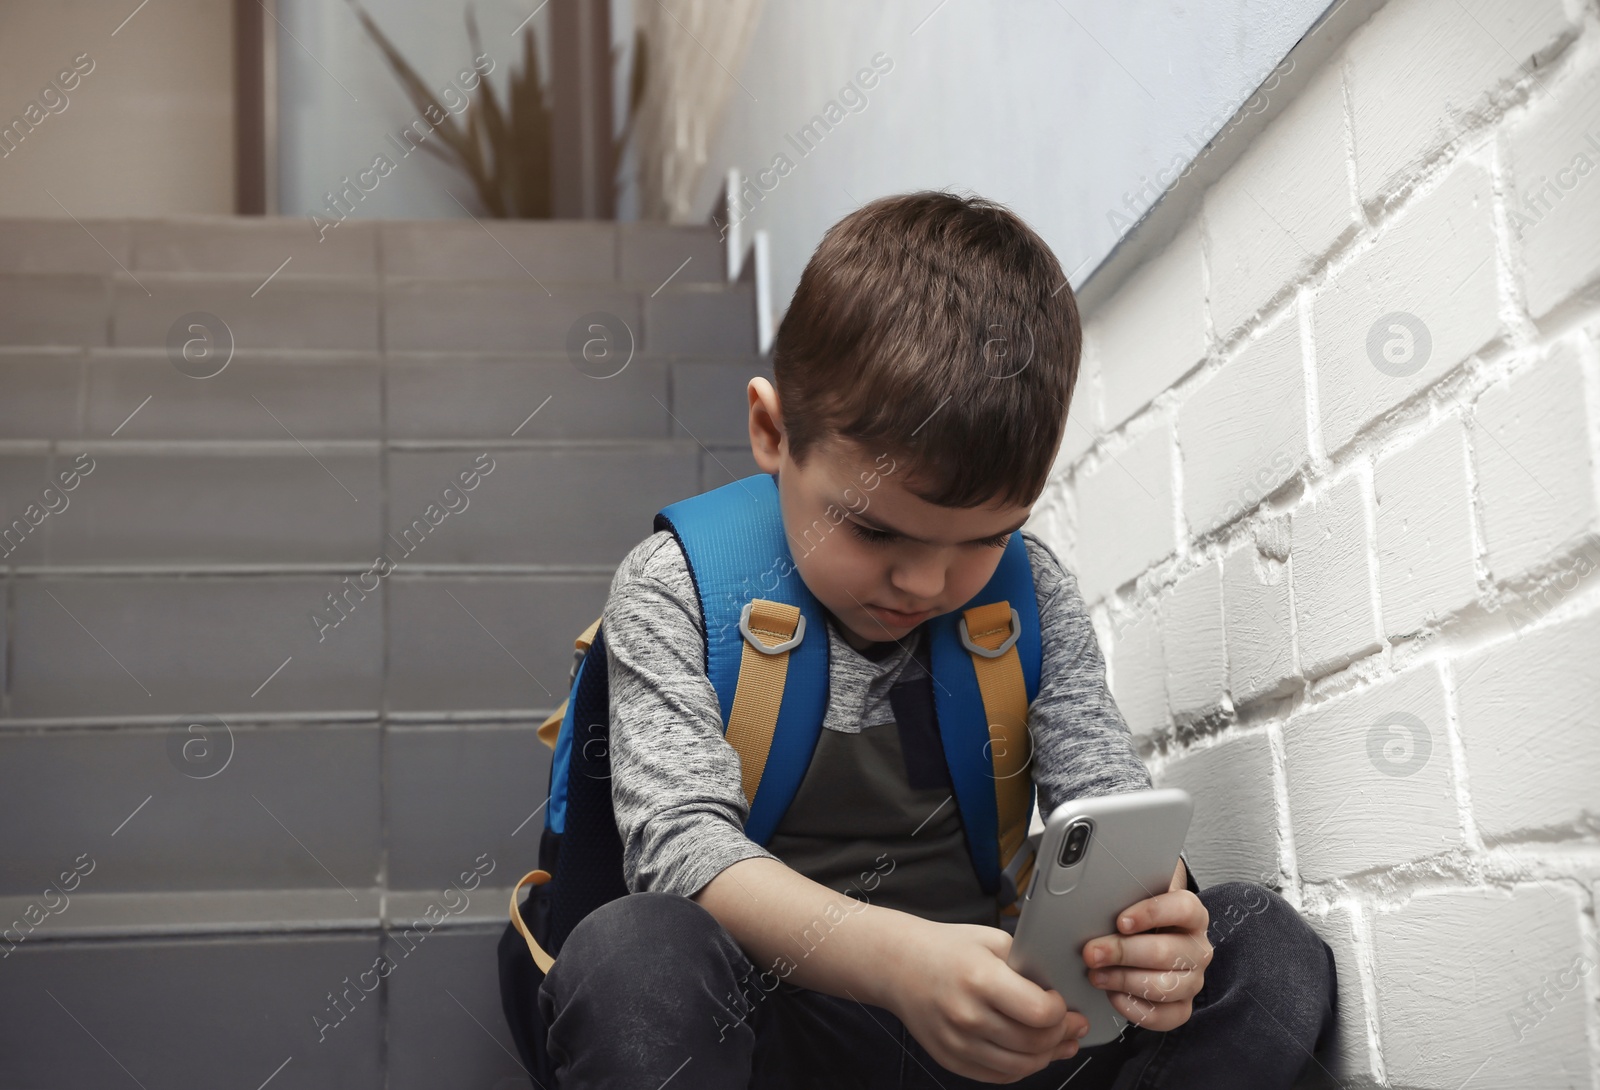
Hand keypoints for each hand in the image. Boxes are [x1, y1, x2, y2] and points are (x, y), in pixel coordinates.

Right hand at [883, 914, 1089, 1082]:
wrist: (897, 965)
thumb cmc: (945, 949)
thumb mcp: (990, 941)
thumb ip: (1026, 962)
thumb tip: (1060, 987)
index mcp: (980, 979)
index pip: (1039, 1012)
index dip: (1061, 1010)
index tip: (1063, 1002)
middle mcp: (968, 1015)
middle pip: (1034, 1042)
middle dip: (1063, 1035)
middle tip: (1074, 1025)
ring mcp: (957, 1042)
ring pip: (1020, 1066)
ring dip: (1048, 1056)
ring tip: (1060, 1043)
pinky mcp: (951, 1059)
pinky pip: (998, 1076)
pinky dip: (1021, 1068)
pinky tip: (1031, 1054)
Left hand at [1079, 861, 1210, 1032]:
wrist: (1151, 937)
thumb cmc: (1139, 914)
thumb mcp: (1137, 892)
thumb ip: (1128, 885)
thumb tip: (1101, 878)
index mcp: (1192, 914)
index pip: (1183, 908)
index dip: (1151, 914)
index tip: (1120, 921)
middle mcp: (1197, 948)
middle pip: (1166, 952)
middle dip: (1122, 953)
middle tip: (1091, 952)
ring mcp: (1193, 979)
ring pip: (1164, 986)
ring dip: (1123, 981)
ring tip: (1097, 974)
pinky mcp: (1182, 1006)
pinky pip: (1164, 1016)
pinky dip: (1134, 1008)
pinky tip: (1113, 994)